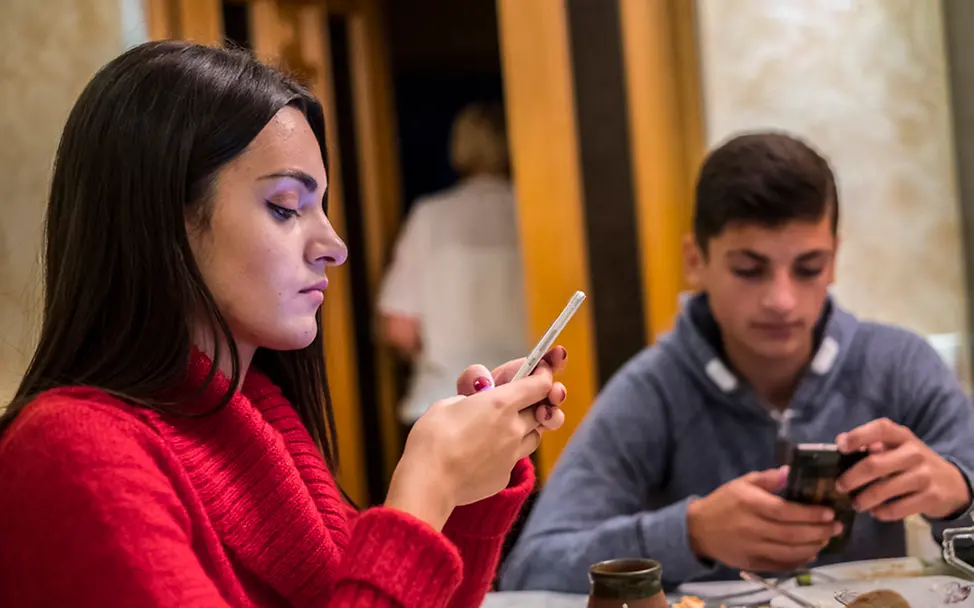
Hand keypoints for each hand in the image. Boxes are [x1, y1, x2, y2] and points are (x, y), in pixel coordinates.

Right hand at [386, 348, 567, 529]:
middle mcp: (514, 428)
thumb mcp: (447, 404)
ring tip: (507, 426)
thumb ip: (469, 399)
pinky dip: (508, 452)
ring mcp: (512, 455)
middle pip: (541, 410)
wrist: (429, 482)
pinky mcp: (504, 476)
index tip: (540, 370)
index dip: (544, 375)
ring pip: (534, 436)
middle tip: (519, 399)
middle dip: (534, 403)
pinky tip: (487, 453)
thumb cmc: (433, 438)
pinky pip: (515, 459)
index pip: (540, 384)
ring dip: (526, 428)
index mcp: (501, 403)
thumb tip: (475, 402)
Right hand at [687, 467, 841, 571]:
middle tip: (837, 527)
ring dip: (813, 547)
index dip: (810, 514)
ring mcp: (753, 548)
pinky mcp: (753, 563)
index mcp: (750, 505)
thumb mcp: (742, 483)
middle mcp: (752, 528)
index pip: (786, 512)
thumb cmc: (724, 503)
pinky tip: (811, 553)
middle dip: (819, 532)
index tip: (829, 512)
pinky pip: (781, 565)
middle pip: (792, 534)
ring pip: (790, 552)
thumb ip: (767, 478)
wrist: (699, 530)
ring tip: (827, 539)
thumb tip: (790, 471)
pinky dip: (799, 561)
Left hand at [836, 418, 970, 520]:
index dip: (858, 436)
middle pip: (875, 464)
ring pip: (884, 490)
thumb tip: (840, 440)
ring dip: (864, 499)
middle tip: (840, 486)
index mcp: (903, 436)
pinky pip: (897, 508)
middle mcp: (914, 453)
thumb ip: (870, 444)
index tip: (841, 448)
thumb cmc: (912, 462)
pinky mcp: (930, 498)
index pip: (881, 429)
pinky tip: (875, 512)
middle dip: (851, 478)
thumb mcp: (896, 448)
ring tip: (856, 504)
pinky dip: (882, 512)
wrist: (951, 484)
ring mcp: (924, 476)